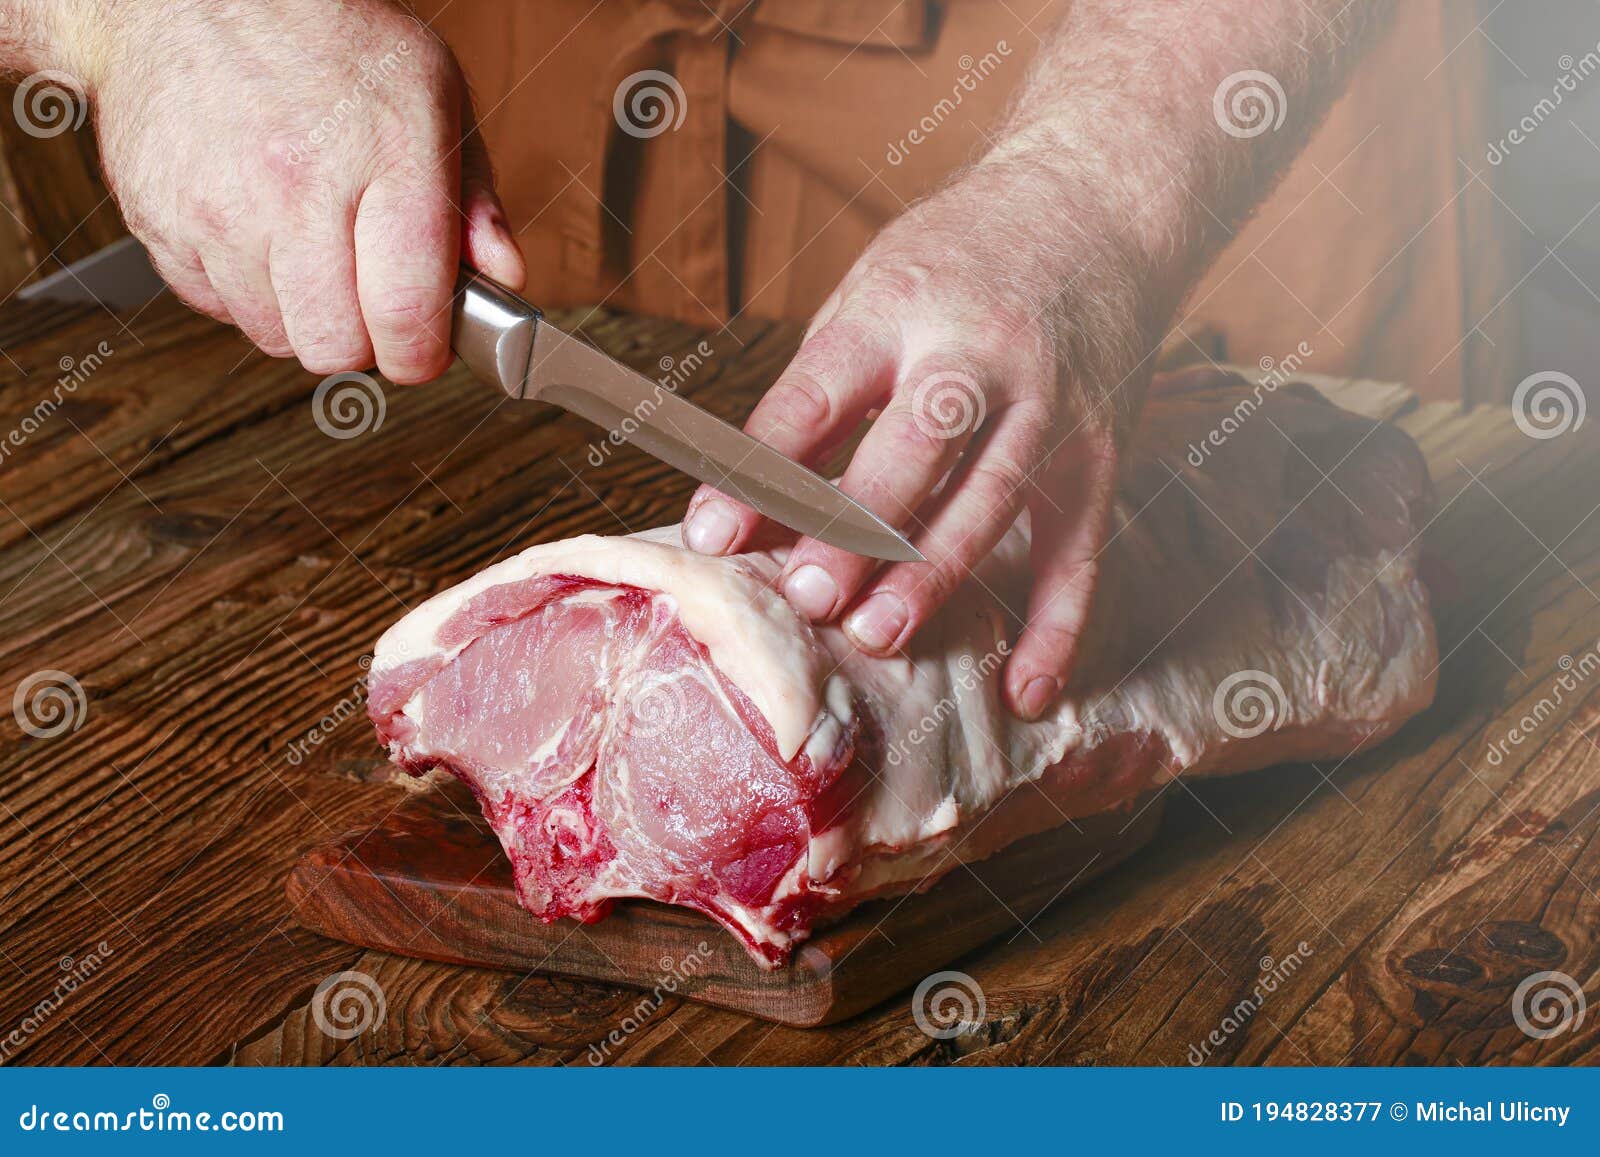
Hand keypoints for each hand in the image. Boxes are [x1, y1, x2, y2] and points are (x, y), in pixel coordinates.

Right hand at [71, 0, 523, 381]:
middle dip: (364, 341)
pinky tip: (260, 236)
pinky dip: (244, 291)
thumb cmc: (326, 41)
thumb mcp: (435, 95)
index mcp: (383, 156)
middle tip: (370, 298)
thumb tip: (503, 282)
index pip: (405, 313)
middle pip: (336, 346)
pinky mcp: (160, 221)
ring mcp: (219, 208)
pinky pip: (215, 307)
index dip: (422, 353)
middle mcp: (295, 187)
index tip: (426, 347)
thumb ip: (477, 201)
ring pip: (274, 337)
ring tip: (313, 252)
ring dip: (302, 316)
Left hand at [683, 157, 1154, 719]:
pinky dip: (1059, 625)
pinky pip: (1082, 550)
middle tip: (807, 596)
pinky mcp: (1102, 449)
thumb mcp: (868, 295)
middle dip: (859, 527)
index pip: (817, 393)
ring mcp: (1052, 403)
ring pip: (994, 501)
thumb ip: (815, 397)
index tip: (709, 534)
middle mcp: (979, 352)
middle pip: (917, 448)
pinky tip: (1026, 690)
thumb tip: (747, 506)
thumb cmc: (955, 262)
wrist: (1095, 206)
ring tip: (876, 636)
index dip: (761, 468)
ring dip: (935, 574)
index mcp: (898, 305)